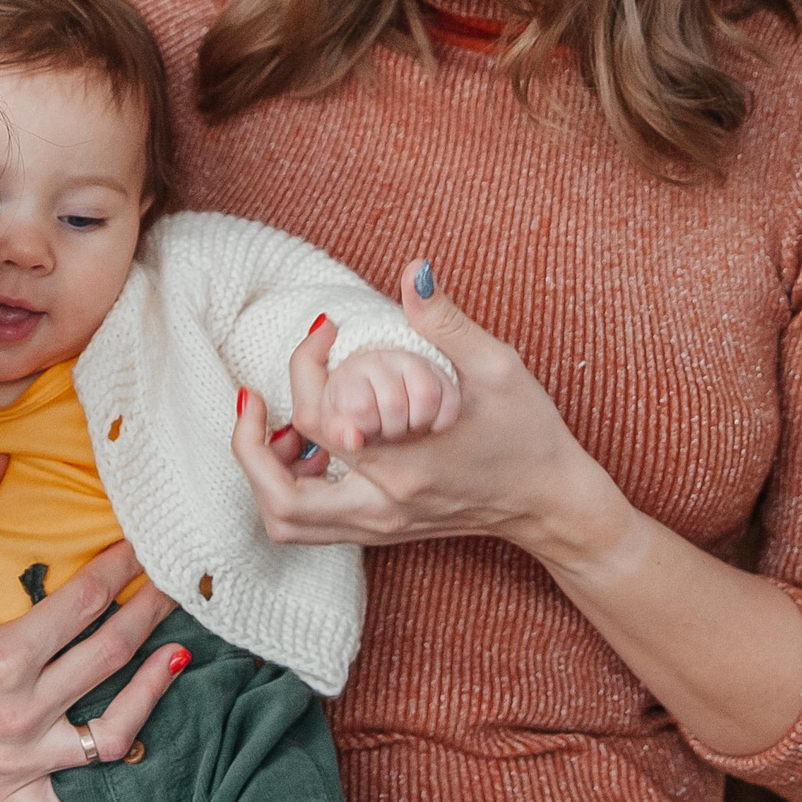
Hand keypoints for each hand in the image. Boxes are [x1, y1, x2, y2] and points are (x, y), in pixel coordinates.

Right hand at [0, 455, 188, 801]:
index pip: (81, 603)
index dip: (119, 567)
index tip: (144, 541)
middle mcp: (17, 713)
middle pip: (107, 656)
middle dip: (151, 613)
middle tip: (179, 581)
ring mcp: (18, 758)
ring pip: (108, 733)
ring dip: (151, 696)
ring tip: (183, 656)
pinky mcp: (9, 790)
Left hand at [231, 263, 635, 557]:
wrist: (552, 504)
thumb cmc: (529, 433)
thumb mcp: (497, 367)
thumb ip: (446, 321)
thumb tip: (413, 269)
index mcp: (404, 466)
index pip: (314, 421)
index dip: (303, 366)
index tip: (324, 328)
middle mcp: (382, 507)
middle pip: (278, 498)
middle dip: (248, 447)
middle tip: (254, 400)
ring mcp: (380, 527)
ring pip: (287, 523)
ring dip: (264, 475)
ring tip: (276, 426)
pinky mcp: (382, 531)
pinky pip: (312, 524)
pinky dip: (290, 489)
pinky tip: (311, 446)